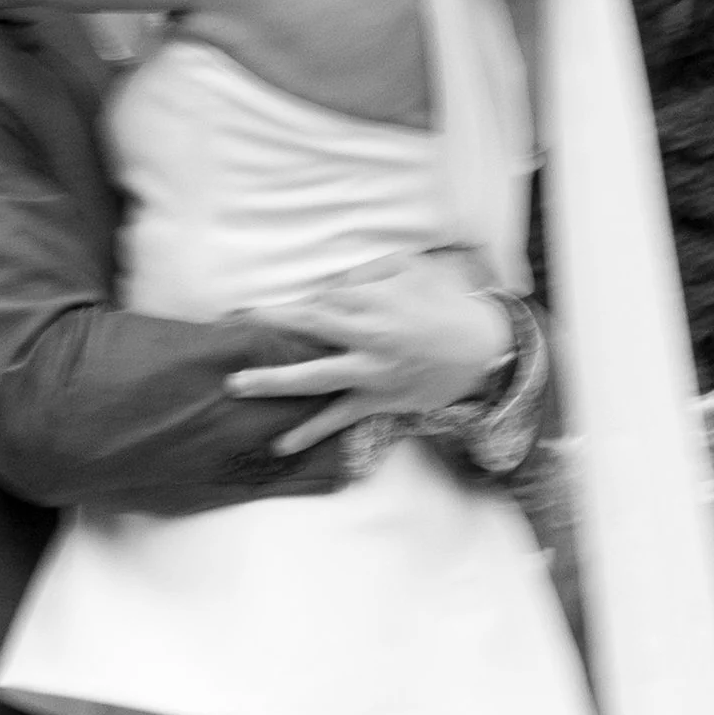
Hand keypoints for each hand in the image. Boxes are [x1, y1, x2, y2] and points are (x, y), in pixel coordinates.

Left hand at [224, 250, 516, 455]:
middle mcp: (368, 338)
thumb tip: (326, 286)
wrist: (484, 350)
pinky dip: (311, 433)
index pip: (319, 299)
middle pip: (308, 329)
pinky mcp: (378, 401)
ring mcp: (370, 374)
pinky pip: (339, 419)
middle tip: (228, 328)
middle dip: (268, 327)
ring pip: (314, 378)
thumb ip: (365, 274)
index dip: (284, 304)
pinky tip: (281, 445)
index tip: (248, 308)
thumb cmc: (446, 302)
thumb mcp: (410, 269)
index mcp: (374, 301)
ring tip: (235, 385)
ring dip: (273, 381)